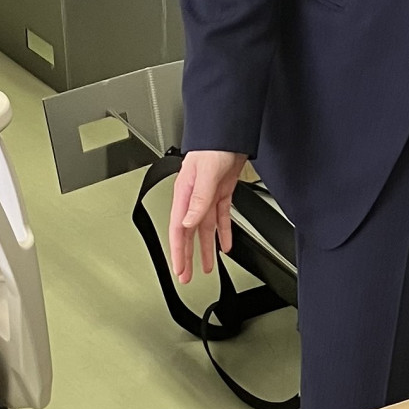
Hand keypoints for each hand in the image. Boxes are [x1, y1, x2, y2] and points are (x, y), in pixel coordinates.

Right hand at [168, 150, 247, 281]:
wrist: (230, 132)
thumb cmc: (214, 145)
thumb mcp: (205, 174)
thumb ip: (197, 200)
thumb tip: (188, 223)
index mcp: (184, 194)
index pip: (178, 229)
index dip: (178, 252)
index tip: (179, 270)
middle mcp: (194, 197)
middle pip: (188, 233)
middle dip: (187, 256)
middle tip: (186, 276)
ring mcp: (208, 196)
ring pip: (205, 229)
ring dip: (205, 248)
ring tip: (206, 267)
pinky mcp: (221, 192)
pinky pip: (220, 218)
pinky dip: (223, 233)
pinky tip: (225, 244)